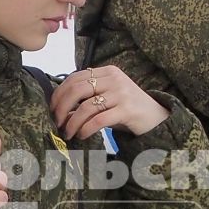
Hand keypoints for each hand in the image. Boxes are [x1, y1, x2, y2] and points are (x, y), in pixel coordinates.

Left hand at [51, 66, 168, 139]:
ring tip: (68, 133)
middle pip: (76, 90)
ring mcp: (121, 93)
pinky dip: (85, 129)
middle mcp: (114, 79)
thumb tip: (60, 109)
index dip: (59, 94)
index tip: (52, 109)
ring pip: (85, 107)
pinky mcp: (127, 109)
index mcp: (107, 72)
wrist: (156, 118)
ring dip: (72, 123)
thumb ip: (88, 97)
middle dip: (61, 108)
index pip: (74, 78)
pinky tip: (82, 136)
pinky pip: (98, 120)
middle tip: (57, 123)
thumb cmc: (127, 109)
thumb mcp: (108, 96)